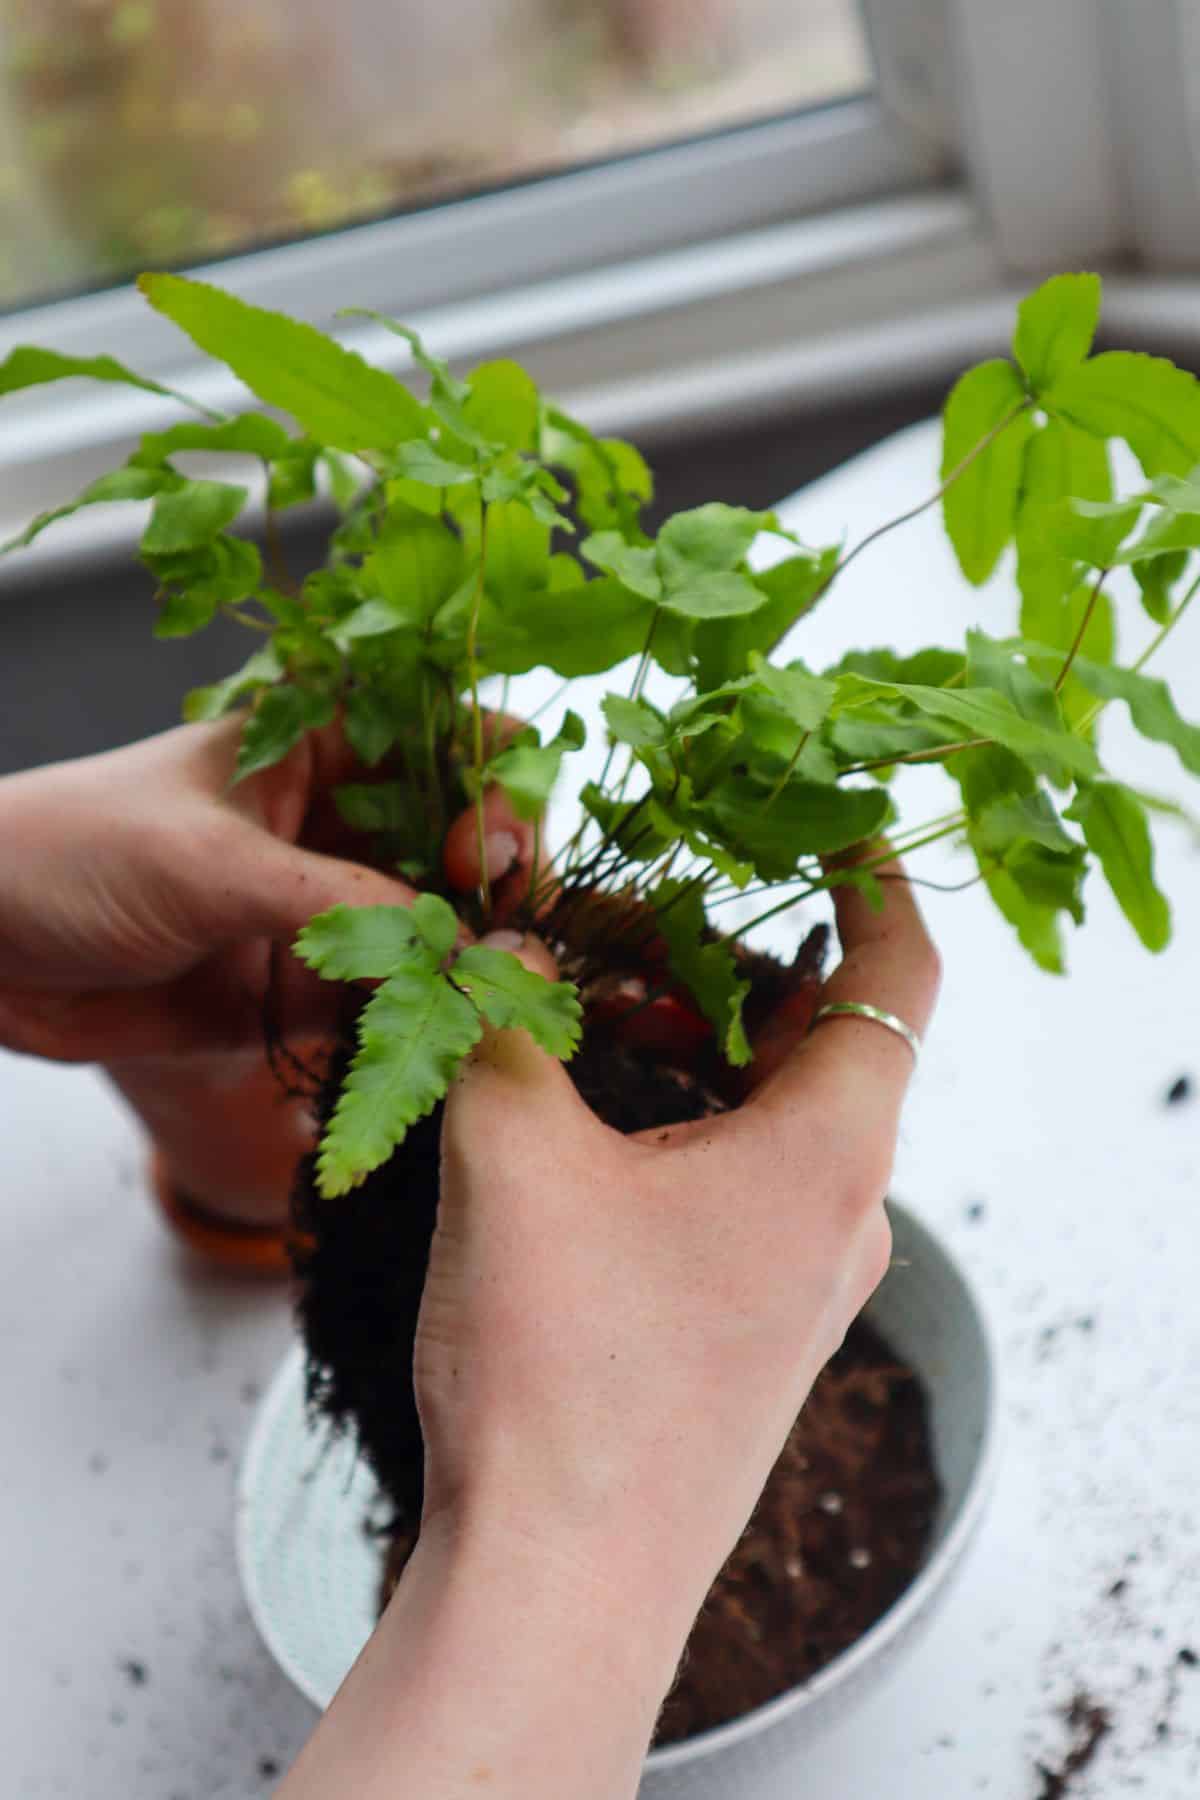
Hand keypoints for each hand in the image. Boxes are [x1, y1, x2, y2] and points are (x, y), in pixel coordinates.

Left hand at [0, 717, 535, 1221]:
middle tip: (503, 945)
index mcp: (325, 746)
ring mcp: (325, 908)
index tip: (483, 857)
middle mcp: (340, 823)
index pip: (457, 743)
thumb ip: (345, 905)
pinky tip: (432, 1049)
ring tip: (481, 1010)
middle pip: (467, 845)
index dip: (497, 792)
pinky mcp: (299, 990)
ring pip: (437, 934)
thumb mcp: (215, 864)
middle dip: (500, 893)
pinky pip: (384, 1009)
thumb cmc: (74, 853)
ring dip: (465, 970)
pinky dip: (415, 1029)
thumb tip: (461, 949)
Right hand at [282, 860, 939, 1799]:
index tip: (834, 820)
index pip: (898, 974)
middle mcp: (842, 1213)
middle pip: (822, 1040)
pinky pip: (747, 1186)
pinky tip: (590, 1126)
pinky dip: (687, 1126)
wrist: (559, 1579)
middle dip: (726, 963)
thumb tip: (497, 947)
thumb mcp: (512, 1159)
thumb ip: (506, 1025)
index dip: (874, 879)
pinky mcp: (753, 1328)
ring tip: (591, 1016)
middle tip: (626, 921)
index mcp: (828, 1152)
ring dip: (696, 1049)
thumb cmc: (560, 1370)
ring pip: (775, 1116)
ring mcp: (804, 1280)